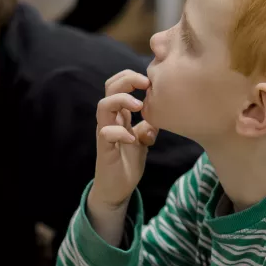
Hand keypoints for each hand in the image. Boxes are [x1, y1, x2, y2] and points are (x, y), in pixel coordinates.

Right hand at [89, 70, 157, 211]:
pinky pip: (106, 133)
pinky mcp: (104, 149)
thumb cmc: (127, 161)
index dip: (131, 78)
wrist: (117, 187)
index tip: (150, 81)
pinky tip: (133, 139)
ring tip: (139, 106)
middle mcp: (109, 120)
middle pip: (109, 88)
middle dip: (127, 80)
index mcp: (119, 114)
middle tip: (146, 84)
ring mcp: (105, 133)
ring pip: (103, 106)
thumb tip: (162, 113)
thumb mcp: (143, 139)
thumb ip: (149, 124)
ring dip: (122, 101)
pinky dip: (120, 132)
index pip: (118, 85)